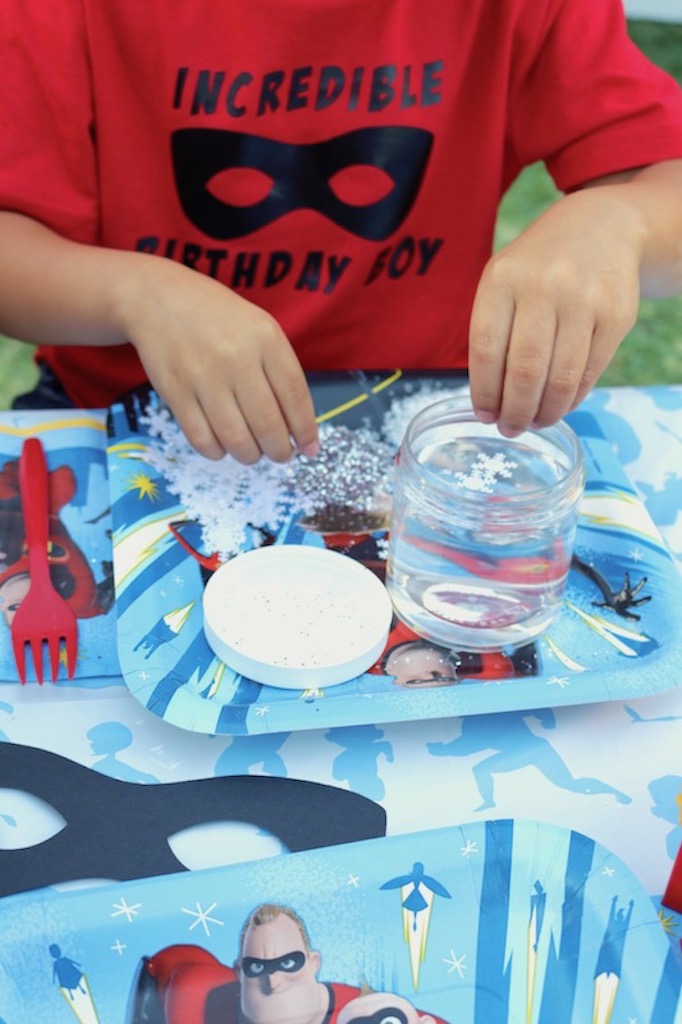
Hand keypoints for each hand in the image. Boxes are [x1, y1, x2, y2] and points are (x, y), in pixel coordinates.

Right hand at [122, 258, 318, 462]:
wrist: (160, 300)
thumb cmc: (220, 320)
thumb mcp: (260, 329)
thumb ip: (280, 371)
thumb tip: (297, 428)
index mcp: (265, 338)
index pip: (295, 396)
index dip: (305, 430)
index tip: (309, 449)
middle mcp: (236, 357)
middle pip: (268, 424)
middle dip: (280, 451)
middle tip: (280, 455)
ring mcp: (203, 376)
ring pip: (236, 439)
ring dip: (250, 456)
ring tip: (252, 452)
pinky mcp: (176, 393)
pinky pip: (203, 439)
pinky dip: (217, 452)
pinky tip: (223, 446)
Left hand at [468, 186, 642, 434]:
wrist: (599, 227)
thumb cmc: (537, 268)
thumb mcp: (503, 282)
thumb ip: (493, 333)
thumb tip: (490, 403)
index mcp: (503, 279)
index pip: (485, 351)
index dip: (484, 392)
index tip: (485, 415)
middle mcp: (543, 286)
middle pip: (524, 371)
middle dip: (515, 411)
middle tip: (511, 428)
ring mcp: (583, 300)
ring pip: (560, 378)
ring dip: (545, 412)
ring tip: (535, 421)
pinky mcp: (616, 316)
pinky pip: (589, 372)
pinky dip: (571, 398)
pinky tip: (560, 404)